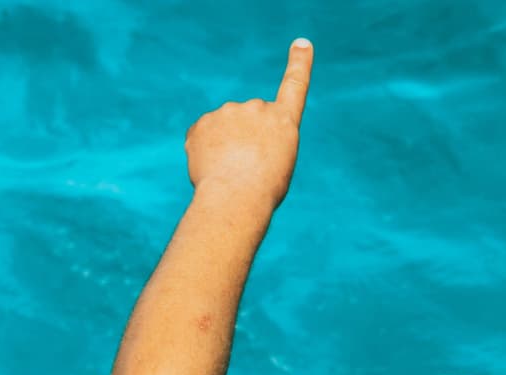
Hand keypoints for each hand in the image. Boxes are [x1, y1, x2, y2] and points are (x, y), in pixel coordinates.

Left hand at [185, 39, 313, 210]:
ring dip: (226, 147)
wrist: (236, 198)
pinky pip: (203, 138)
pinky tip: (212, 170)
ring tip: (231, 173)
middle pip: (251, 119)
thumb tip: (225, 138)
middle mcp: (257, 108)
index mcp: (284, 122)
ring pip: (225, 129)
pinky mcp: (202, 123)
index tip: (303, 44)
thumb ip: (260, 142)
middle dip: (247, 138)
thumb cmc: (264, 191)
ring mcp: (228, 112)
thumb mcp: (276, 165)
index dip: (299, 65)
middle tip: (250, 167)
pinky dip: (206, 153)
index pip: (294, 86)